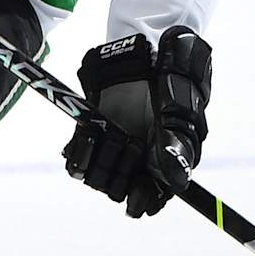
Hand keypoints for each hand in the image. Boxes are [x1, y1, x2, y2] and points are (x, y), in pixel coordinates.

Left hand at [62, 27, 212, 217]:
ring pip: (98, 179)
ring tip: (116, 133)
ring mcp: (112, 149)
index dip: (143, 202)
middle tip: (133, 142)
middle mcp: (135, 161)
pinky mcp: (91, 135)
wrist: (141, 53)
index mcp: (163, 162)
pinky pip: (77, 162)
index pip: (151, 199)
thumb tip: (177, 184)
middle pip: (121, 191)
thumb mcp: (178, 112)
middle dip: (124, 171)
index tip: (135, 202)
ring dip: (104, 159)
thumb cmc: (170, 80)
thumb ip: (176, 148)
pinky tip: (92, 133)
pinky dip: (80, 151)